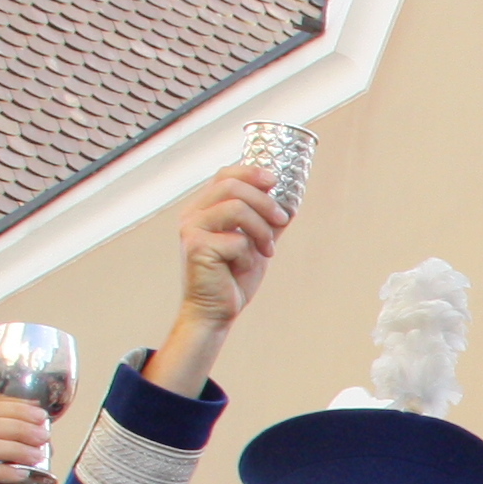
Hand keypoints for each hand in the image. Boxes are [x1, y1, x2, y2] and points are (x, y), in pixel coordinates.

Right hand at [172, 161, 287, 337]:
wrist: (216, 311)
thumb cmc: (233, 277)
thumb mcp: (256, 243)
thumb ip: (267, 222)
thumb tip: (290, 203)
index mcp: (204, 208)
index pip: (225, 175)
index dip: (251, 172)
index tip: (274, 181)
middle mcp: (193, 215)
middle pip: (233, 186)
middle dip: (265, 202)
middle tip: (282, 220)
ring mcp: (192, 229)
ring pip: (236, 209)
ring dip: (261, 230)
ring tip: (266, 250)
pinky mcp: (197, 247)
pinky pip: (236, 240)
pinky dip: (249, 255)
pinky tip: (242, 268)